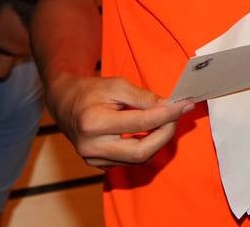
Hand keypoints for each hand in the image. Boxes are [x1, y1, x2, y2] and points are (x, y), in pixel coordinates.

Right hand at [46, 73, 192, 167]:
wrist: (65, 104)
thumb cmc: (91, 91)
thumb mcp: (117, 85)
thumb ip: (143, 97)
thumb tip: (168, 106)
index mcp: (94, 123)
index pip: (141, 123)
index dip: (166, 115)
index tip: (184, 106)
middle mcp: (92, 147)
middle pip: (141, 151)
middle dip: (165, 134)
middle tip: (176, 116)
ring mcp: (94, 159)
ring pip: (138, 159)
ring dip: (157, 141)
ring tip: (165, 121)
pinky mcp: (98, 165)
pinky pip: (129, 161)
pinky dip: (145, 147)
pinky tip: (151, 132)